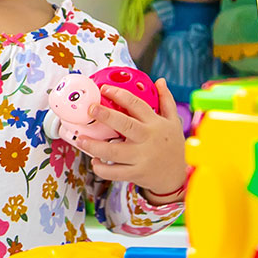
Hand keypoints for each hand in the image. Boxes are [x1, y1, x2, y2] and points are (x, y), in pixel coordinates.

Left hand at [75, 77, 186, 204]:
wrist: (176, 176)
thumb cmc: (173, 146)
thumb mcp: (174, 122)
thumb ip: (166, 100)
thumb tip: (160, 81)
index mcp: (155, 123)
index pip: (137, 105)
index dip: (120, 95)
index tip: (105, 88)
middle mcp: (148, 139)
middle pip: (125, 125)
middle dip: (106, 116)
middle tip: (91, 108)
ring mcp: (141, 158)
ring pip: (114, 152)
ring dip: (95, 146)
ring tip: (81, 139)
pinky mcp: (136, 174)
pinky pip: (115, 172)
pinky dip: (102, 168)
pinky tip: (94, 161)